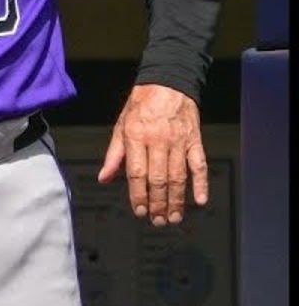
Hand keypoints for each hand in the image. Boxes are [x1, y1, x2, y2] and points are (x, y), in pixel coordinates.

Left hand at [97, 84, 208, 224]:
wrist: (168, 84)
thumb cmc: (141, 106)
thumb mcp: (121, 126)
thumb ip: (114, 155)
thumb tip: (104, 178)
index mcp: (136, 137)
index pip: (137, 173)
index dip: (138, 194)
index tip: (139, 210)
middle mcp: (158, 140)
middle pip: (158, 179)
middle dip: (157, 203)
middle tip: (156, 220)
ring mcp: (178, 141)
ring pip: (178, 176)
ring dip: (176, 200)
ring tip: (173, 217)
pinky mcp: (195, 140)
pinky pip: (199, 165)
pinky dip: (201, 183)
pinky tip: (200, 200)